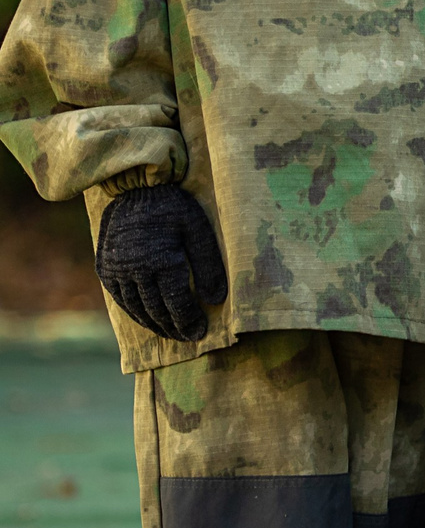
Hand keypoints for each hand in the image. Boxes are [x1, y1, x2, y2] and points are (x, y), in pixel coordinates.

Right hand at [94, 183, 227, 340]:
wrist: (134, 188)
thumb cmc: (174, 206)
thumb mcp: (199, 229)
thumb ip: (209, 265)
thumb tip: (217, 299)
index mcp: (161, 261)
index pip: (177, 303)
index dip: (189, 321)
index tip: (200, 333)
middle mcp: (135, 270)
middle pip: (156, 310)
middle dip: (174, 327)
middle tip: (189, 338)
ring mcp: (116, 271)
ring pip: (136, 308)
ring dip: (153, 324)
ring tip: (170, 333)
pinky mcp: (104, 268)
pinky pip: (119, 299)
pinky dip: (134, 312)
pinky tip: (147, 318)